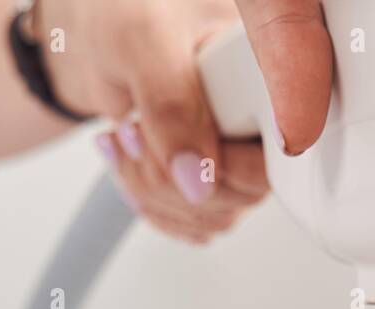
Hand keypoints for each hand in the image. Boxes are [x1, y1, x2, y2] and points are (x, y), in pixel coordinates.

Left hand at [35, 0, 268, 242]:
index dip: (218, 166)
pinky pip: (196, 222)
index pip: (275, 154)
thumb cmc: (127, 16)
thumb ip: (172, 104)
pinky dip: (152, 205)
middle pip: (243, 194)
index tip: (164, 139)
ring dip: (153, 192)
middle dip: (171, 178)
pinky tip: (132, 163)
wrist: (99, 34)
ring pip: (214, 216)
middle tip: (133, 131)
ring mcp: (243, 151)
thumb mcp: (140, 43)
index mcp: (267, 73)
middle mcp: (265, 115)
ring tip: (125, 139)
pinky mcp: (217, 178)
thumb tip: (198, 181)